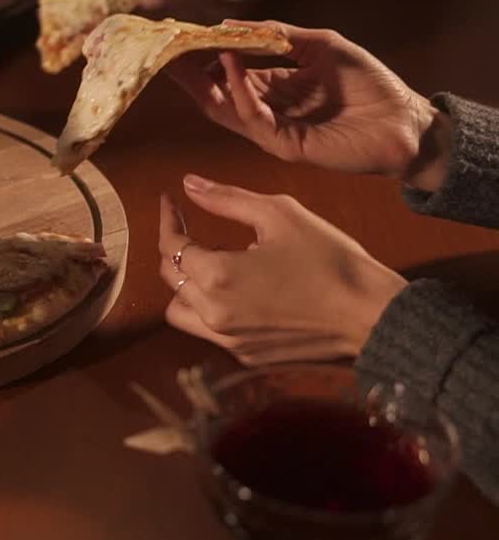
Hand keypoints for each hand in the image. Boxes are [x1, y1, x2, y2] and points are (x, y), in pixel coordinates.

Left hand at [157, 175, 406, 364]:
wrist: (371, 315)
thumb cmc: (330, 258)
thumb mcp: (280, 215)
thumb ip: (227, 199)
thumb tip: (187, 183)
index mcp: (218, 275)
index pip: (172, 245)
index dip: (168, 219)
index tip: (170, 201)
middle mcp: (213, 313)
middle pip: (171, 278)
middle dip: (175, 248)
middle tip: (188, 226)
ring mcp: (228, 340)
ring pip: (180, 311)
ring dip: (185, 285)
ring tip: (209, 262)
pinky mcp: (245, 355)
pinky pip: (208, 331)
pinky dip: (208, 308)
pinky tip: (234, 289)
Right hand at [164, 21, 450, 190]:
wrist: (407, 122)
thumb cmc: (369, 84)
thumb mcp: (320, 45)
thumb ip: (277, 35)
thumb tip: (228, 25)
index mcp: (273, 87)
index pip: (226, 71)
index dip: (203, 54)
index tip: (178, 35)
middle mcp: (266, 110)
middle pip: (214, 92)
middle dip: (188, 71)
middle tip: (163, 49)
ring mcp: (272, 130)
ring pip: (223, 108)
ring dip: (200, 83)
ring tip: (180, 56)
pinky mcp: (283, 145)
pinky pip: (252, 116)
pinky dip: (238, 88)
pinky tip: (231, 62)